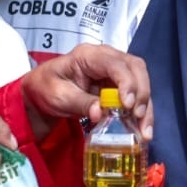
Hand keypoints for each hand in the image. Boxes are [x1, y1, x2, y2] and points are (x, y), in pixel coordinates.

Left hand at [22, 43, 151, 139]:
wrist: (41, 93)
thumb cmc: (46, 88)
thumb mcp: (58, 96)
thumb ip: (79, 102)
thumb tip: (100, 113)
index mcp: (89, 55)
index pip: (116, 63)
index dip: (126, 82)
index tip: (128, 105)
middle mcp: (107, 58)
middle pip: (136, 69)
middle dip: (141, 93)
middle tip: (138, 116)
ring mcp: (115, 71)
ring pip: (141, 82)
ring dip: (146, 107)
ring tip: (145, 131)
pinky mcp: (118, 86)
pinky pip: (136, 96)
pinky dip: (142, 112)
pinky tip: (143, 130)